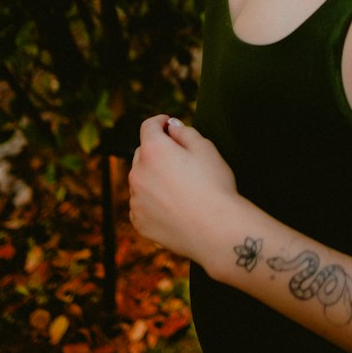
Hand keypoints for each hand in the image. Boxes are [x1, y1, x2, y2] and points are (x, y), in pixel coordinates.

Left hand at [128, 115, 236, 261]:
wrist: (216, 230)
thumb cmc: (214, 186)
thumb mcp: (206, 149)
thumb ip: (185, 132)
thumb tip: (171, 126)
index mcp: (153, 150)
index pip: (148, 126)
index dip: (159, 122)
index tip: (167, 124)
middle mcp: (138, 173)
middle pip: (142, 154)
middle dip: (157, 151)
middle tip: (179, 159)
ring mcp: (136, 200)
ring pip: (141, 181)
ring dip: (153, 178)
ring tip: (179, 188)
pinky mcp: (139, 222)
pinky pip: (141, 205)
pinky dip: (152, 202)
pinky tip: (173, 207)